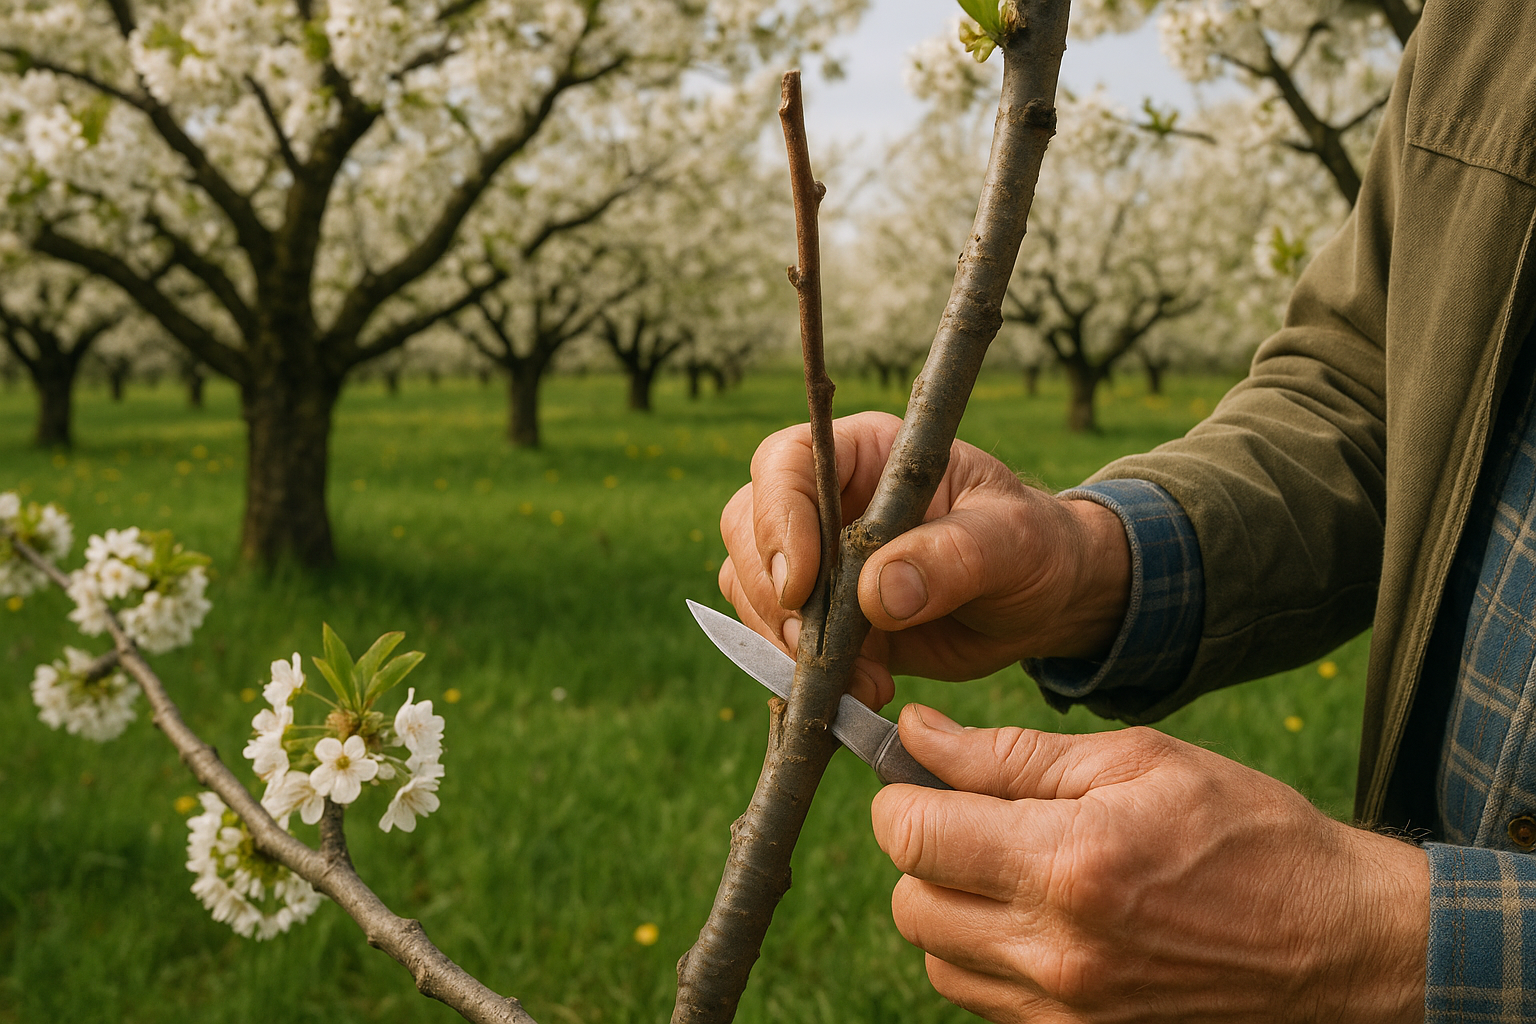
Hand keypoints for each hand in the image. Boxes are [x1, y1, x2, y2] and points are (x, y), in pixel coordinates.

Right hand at [717, 411, 1131, 708]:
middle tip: (816, 646)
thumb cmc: (1033, 547)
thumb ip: (951, 558)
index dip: (776, 519)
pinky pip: (776, 638)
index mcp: (866, 453)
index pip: (785, 463)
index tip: (800, 586)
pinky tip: (863, 689)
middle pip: (746, 526)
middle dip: (769, 593)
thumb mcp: (1012, 543)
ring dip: (786, 641)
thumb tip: (877, 591)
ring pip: (750, 587)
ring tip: (863, 678)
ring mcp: (816, 557)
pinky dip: (803, 671)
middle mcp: (827, 498)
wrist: (1042, 601)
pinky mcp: (820, 615)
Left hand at [872, 705, 1428, 1022]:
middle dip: (926, 855)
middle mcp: (1058, 953)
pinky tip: (1045, 922)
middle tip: (978, 824)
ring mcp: (1068, 1014)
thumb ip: (1009, 753)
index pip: (912, 838)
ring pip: (938, 962)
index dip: (901, 800)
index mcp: (1070, 863)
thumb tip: (916, 733)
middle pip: (911, 904)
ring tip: (1019, 874)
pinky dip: (991, 960)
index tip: (925, 782)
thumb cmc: (1245, 831)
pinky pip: (985, 1003)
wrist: (1339, 942)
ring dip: (955, 911)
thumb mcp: (1136, 761)